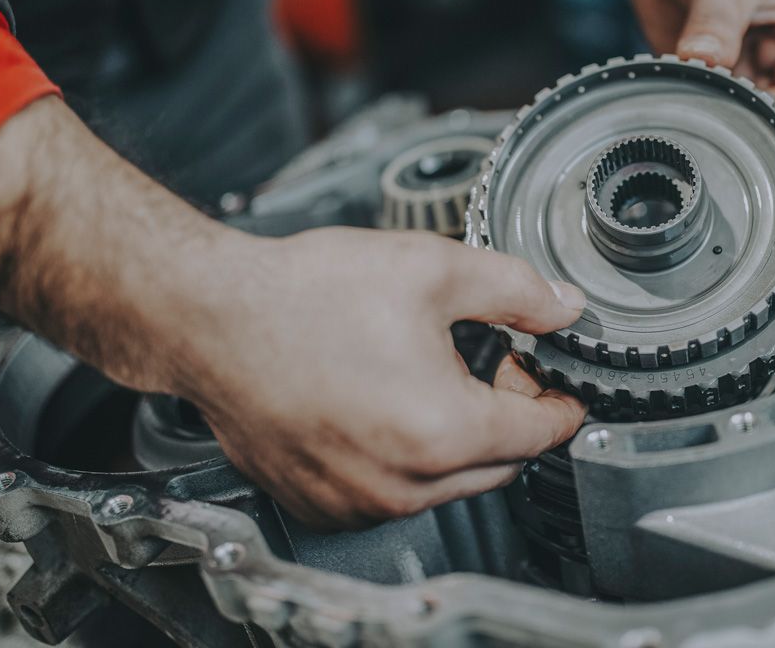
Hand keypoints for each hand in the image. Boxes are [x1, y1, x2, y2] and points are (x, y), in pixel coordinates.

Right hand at [0, 97, 585, 529]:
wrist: (210, 318)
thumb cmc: (306, 295)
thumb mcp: (433, 269)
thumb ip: (516, 291)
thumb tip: (564, 309)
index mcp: (442, 432)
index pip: (541, 433)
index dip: (558, 399)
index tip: (558, 383)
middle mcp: (402, 485)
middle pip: (500, 464)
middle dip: (509, 416)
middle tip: (492, 361)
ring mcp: (357, 503)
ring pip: (449, 484)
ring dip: (460, 440)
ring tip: (431, 376)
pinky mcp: (322, 505)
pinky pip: (394, 493)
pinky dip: (407, 460)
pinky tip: (385, 404)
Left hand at [567, 0, 774, 117]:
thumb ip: (716, 23)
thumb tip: (708, 60)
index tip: (742, 118)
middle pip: (772, 111)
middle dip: (741, 113)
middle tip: (708, 103)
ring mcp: (746, 65)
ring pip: (737, 113)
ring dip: (712, 108)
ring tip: (690, 88)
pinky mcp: (711, 73)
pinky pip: (705, 104)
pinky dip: (690, 102)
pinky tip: (675, 85)